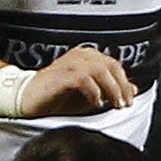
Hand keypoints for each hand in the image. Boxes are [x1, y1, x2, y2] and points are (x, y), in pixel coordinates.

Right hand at [18, 46, 138, 115]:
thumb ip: (111, 90)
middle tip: (125, 104)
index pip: (114, 65)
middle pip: (110, 66)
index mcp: (88, 56)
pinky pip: (83, 79)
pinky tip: (95, 103)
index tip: (130, 99)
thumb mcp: (91, 94)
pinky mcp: (60, 74)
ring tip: (113, 104)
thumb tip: (134, 90)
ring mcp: (69, 63)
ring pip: (99, 71)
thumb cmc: (57, 96)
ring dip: (111, 89)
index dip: (125, 82)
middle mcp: (80, 55)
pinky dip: (93, 92)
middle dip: (121, 86)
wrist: (27, 99)